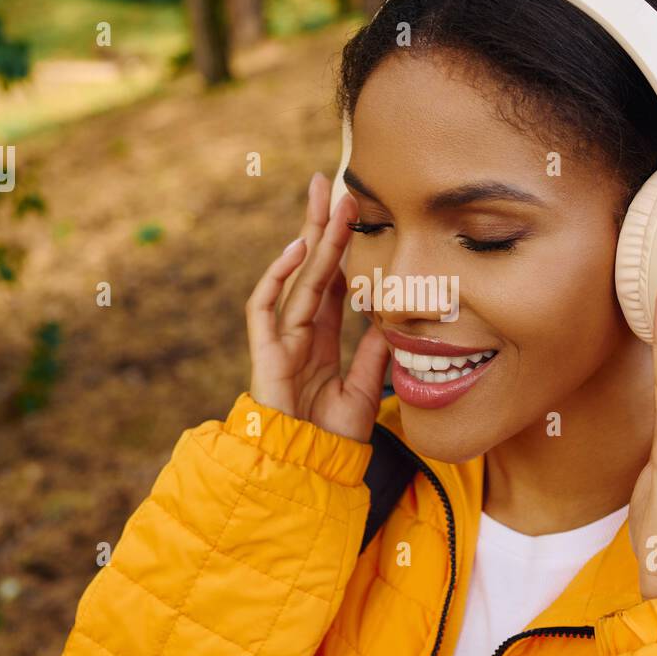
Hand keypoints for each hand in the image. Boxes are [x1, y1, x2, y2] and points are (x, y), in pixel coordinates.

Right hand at [245, 171, 391, 441]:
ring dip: (312, 239)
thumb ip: (372, 354)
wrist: (309, 472)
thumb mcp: (365, 389)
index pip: (332, 282)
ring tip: (326, 201)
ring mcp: (280, 340)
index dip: (342, 249)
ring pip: (297, 278)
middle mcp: (299, 333)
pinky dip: (278, 278)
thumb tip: (391, 318)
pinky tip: (296, 250)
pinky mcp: (265, 354)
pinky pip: (265, 308)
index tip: (355, 213)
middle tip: (330, 183)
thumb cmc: (334, 439)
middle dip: (321, 226)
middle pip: (311, 268)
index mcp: (322, 340)